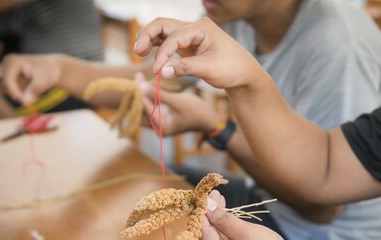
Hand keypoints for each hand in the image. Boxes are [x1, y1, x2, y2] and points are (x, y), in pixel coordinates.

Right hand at [0, 53, 62, 103]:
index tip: (25, 102)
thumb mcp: (45, 79)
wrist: (51, 69)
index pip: (7, 80)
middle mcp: (4, 66)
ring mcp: (2, 73)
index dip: (14, 92)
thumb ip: (35, 89)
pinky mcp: (4, 81)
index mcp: (13, 62)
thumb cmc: (48, 72)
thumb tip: (26, 101)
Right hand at [134, 17, 262, 89]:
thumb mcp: (209, 69)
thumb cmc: (231, 69)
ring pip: (163, 31)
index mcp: (201, 28)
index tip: (157, 70)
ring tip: (139, 52)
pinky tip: (149, 55)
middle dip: (148, 36)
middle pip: (163, 25)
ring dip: (150, 40)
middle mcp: (194, 27)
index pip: (174, 37)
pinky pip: (168, 42)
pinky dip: (158, 47)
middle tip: (137, 51)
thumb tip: (161, 71)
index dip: (162, 53)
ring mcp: (190, 35)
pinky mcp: (188, 45)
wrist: (243, 74)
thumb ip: (184, 68)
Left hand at [134, 73, 220, 134]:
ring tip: (139, 79)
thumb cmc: (196, 110)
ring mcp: (160, 125)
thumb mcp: (178, 101)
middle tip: (136, 78)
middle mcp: (158, 129)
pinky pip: (151, 108)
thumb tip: (142, 86)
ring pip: (145, 109)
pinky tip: (146, 85)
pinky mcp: (163, 119)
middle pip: (142, 111)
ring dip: (142, 95)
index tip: (137, 78)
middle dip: (138, 94)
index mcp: (162, 127)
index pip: (145, 108)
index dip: (140, 92)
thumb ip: (160, 95)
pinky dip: (148, 97)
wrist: (209, 119)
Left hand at [198, 190, 302, 239]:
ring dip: (215, 219)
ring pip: (213, 238)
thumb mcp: (246, 233)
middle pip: (205, 236)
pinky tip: (224, 213)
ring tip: (218, 198)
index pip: (201, 233)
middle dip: (208, 214)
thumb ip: (223, 219)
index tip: (204, 194)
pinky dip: (222, 228)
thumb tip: (206, 204)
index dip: (202, 212)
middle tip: (213, 194)